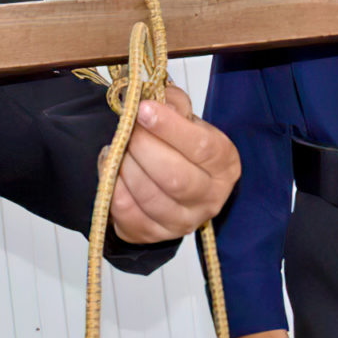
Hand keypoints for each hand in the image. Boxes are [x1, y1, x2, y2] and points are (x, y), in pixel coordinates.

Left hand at [102, 83, 240, 243]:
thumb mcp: (184, 116)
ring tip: (119, 148)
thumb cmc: (180, 143)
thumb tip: (153, 104)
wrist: (170, 176)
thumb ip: (172, 103)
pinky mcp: (153, 234)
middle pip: (175, 178)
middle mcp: (210, 199)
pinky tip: (113, 168)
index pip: (202, 148)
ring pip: (149, 197)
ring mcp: (182, 222)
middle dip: (143, 148)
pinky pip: (126, 212)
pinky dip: (113, 186)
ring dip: (126, 166)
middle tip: (128, 129)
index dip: (169, 128)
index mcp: (225, 164)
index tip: (143, 110)